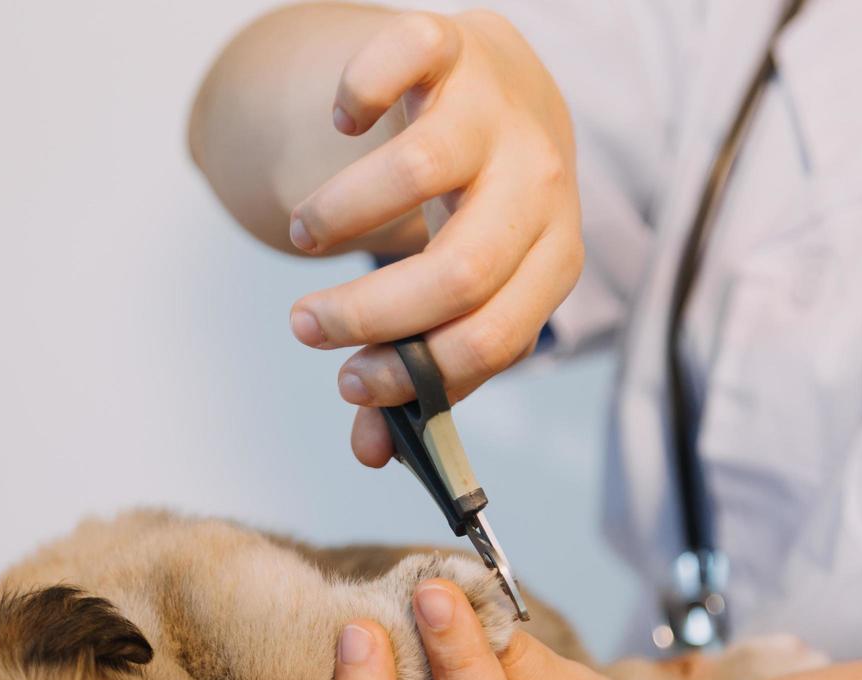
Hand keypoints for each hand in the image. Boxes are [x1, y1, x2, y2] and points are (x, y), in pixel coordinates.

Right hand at [285, 10, 583, 466]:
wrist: (506, 95)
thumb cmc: (478, 215)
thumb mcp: (464, 294)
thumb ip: (417, 369)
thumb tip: (368, 452)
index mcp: (553, 260)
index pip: (494, 337)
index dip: (415, 372)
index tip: (349, 380)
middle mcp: (539, 184)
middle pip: (460, 271)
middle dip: (369, 313)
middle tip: (308, 325)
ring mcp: (497, 111)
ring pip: (416, 173)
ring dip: (340, 216)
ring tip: (308, 236)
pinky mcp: (453, 45)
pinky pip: (399, 59)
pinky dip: (356, 92)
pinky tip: (343, 120)